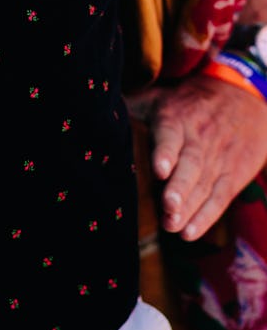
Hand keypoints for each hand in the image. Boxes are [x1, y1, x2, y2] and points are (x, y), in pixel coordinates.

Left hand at [128, 74, 266, 239]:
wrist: (239, 98)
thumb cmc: (183, 103)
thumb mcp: (157, 97)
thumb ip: (130, 108)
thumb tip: (90, 113)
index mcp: (176, 118)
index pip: (171, 135)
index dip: (166, 152)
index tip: (159, 170)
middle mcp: (199, 139)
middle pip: (191, 164)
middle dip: (180, 188)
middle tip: (168, 206)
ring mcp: (217, 158)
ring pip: (205, 184)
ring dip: (189, 208)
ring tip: (173, 225)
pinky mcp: (231, 174)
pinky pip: (219, 198)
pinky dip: (206, 217)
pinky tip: (190, 232)